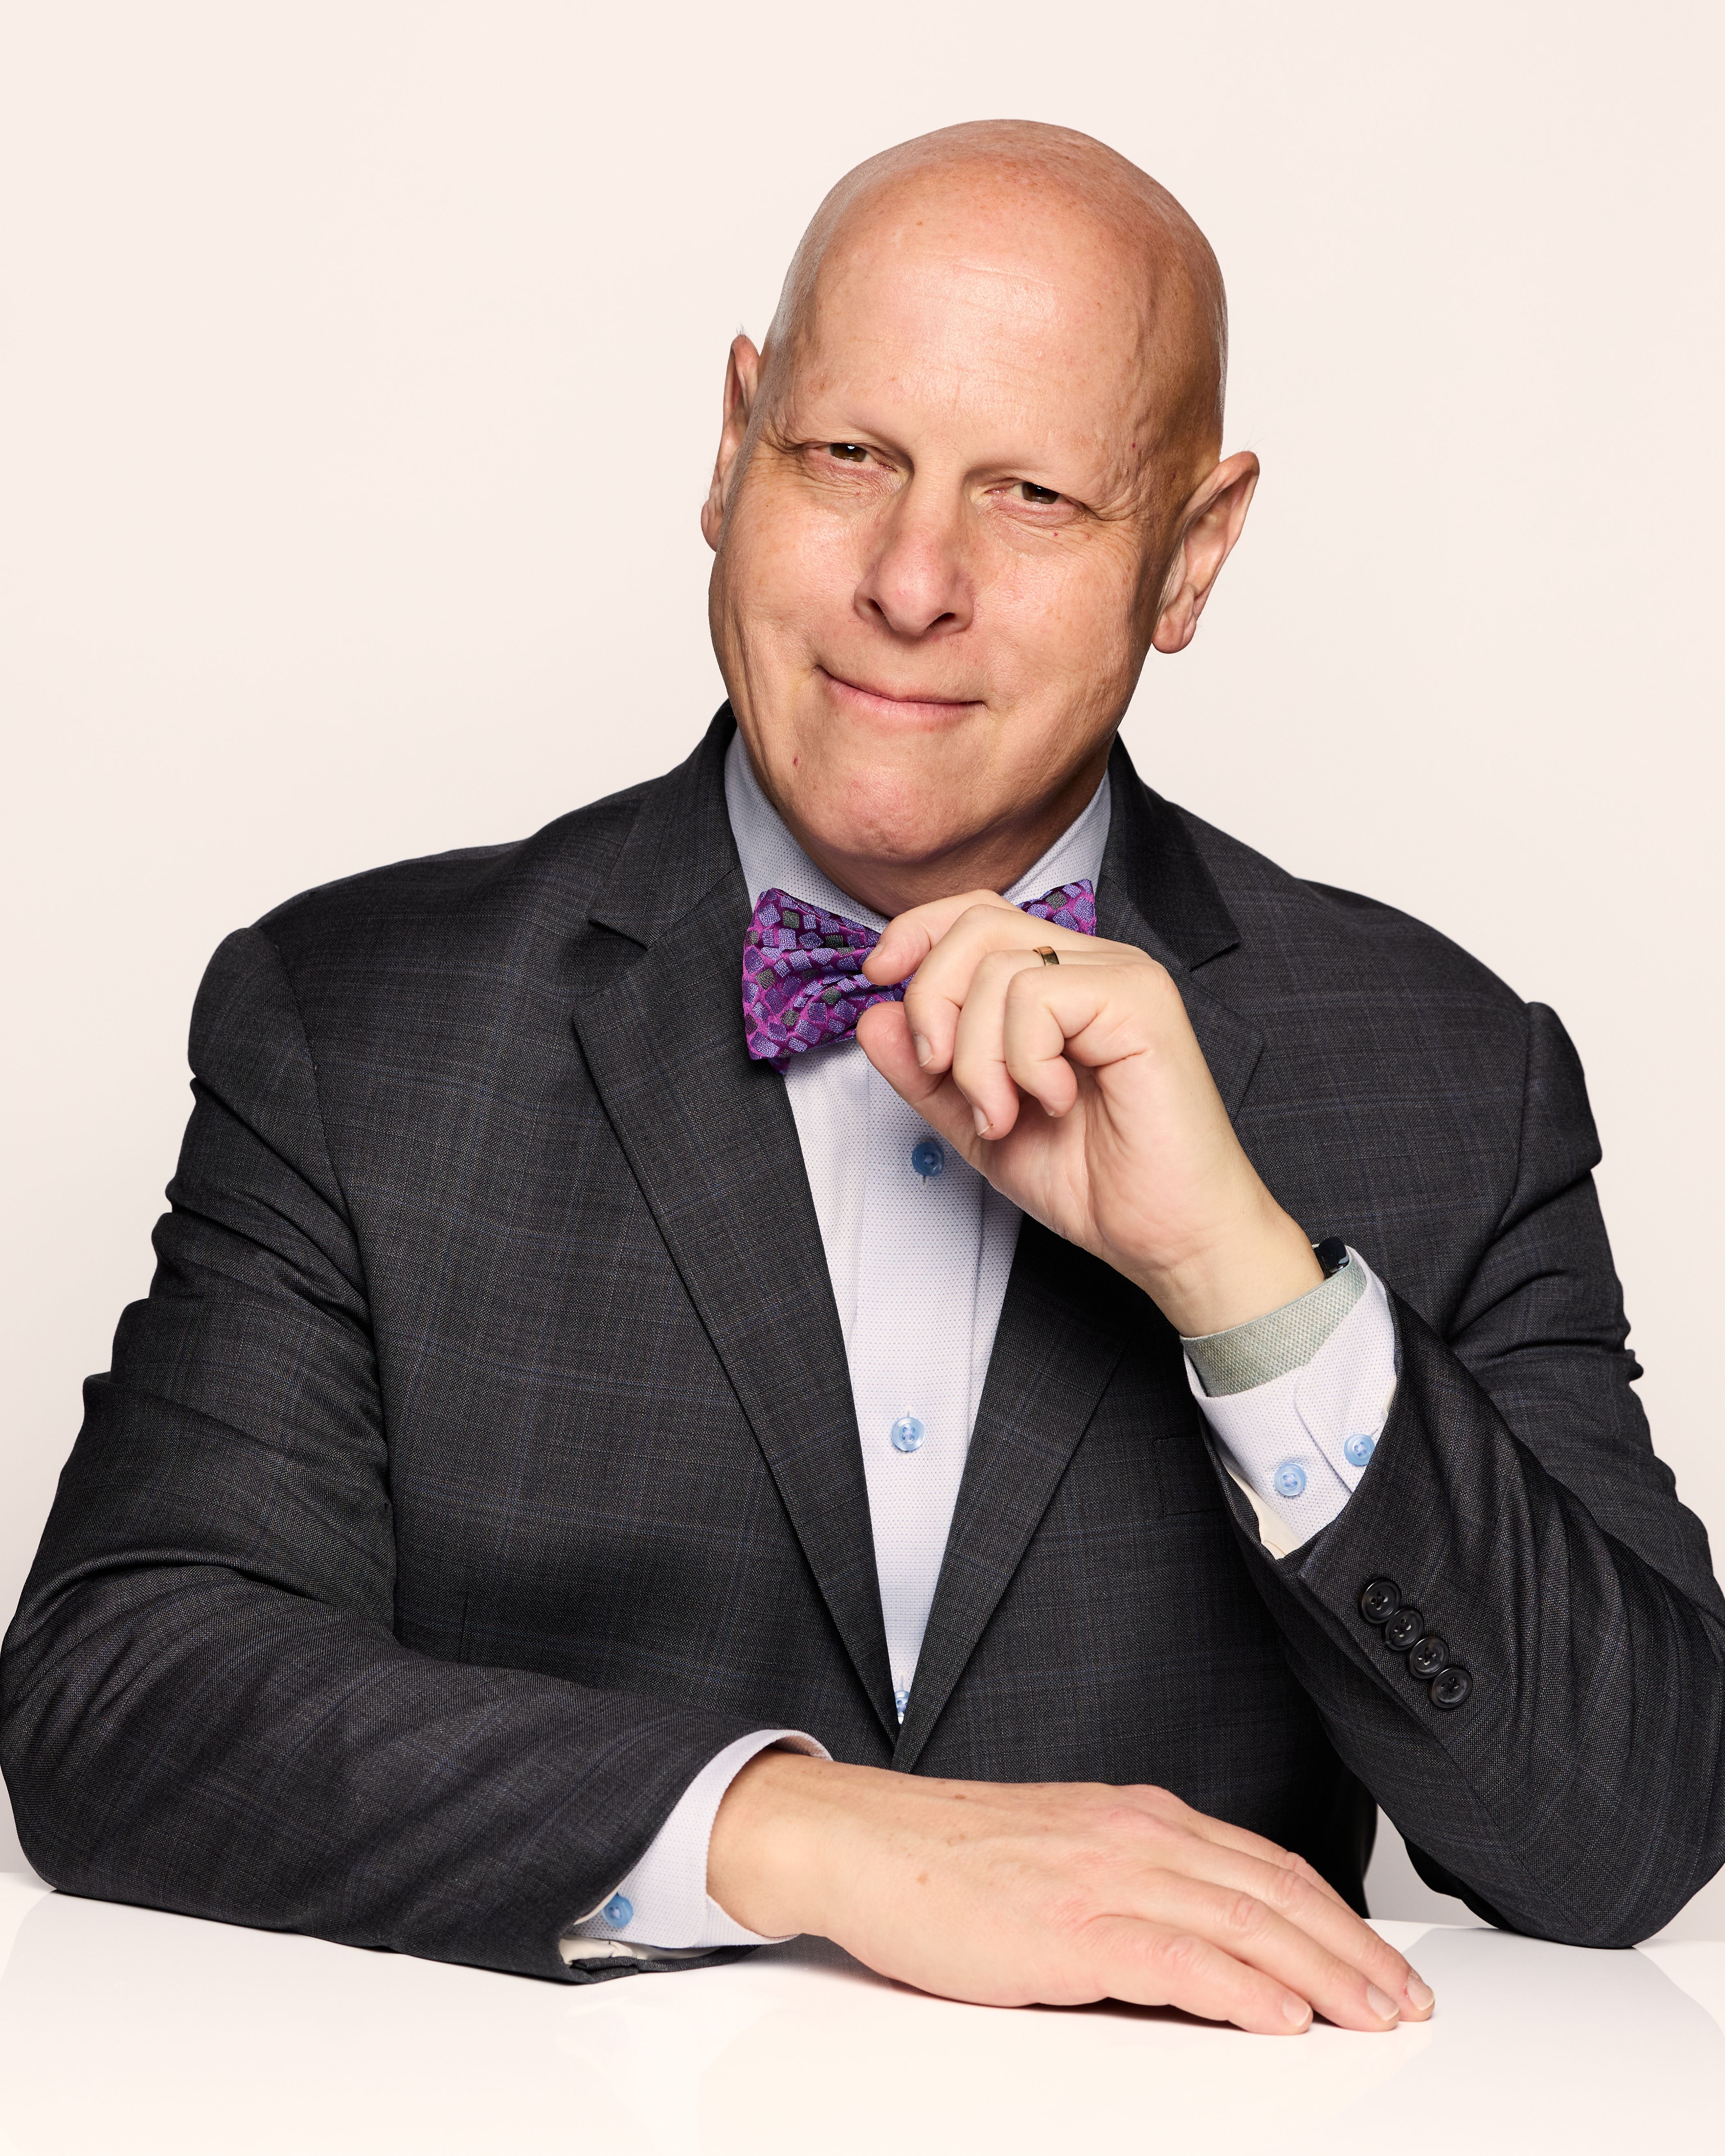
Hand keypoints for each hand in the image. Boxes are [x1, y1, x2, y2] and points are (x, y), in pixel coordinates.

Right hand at [708, 1753, 1433, 2033]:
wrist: (864, 1840)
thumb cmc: (951, 1858)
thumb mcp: (1064, 1853)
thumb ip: (1136, 1882)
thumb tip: (1203, 1939)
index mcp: (1137, 1817)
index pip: (1265, 1865)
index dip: (1333, 1915)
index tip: (1379, 1961)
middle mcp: (1136, 1835)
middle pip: (1274, 1893)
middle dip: (1352, 1951)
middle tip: (1405, 2002)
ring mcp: (1106, 1876)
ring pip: (1245, 1923)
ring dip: (1322, 1974)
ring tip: (1373, 2016)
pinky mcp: (1072, 1926)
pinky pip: (1178, 1957)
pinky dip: (1240, 1987)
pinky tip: (1280, 2016)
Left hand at [854, 893, 1318, 1335]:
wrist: (1168, 1236)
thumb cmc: (1095, 1181)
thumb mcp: (978, 1124)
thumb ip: (924, 1072)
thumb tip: (872, 1015)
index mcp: (1060, 980)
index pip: (975, 913)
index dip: (916, 935)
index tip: (878, 979)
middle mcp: (1094, 964)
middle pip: (975, 925)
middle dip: (932, 1002)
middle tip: (943, 1076)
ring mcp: (1122, 977)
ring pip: (998, 969)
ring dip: (977, 1057)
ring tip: (1006, 1114)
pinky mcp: (1139, 1002)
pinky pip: (1039, 997)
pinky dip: (1023, 1061)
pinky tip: (1053, 1102)